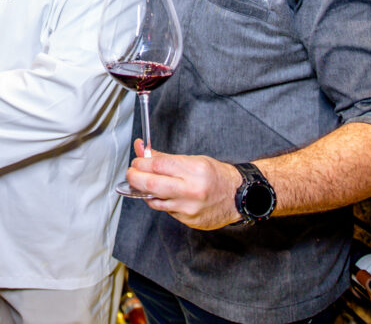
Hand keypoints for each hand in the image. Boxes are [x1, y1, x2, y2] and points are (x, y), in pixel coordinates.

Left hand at [125, 139, 243, 229]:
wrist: (238, 197)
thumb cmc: (216, 176)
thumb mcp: (193, 160)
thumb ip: (165, 158)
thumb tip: (142, 151)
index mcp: (194, 170)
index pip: (157, 165)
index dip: (141, 163)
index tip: (136, 162)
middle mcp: (192, 190)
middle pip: (151, 184)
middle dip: (134, 178)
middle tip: (131, 173)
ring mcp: (190, 208)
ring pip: (154, 201)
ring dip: (145, 192)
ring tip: (147, 184)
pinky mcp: (189, 220)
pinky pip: (166, 211)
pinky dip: (162, 202)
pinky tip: (167, 196)